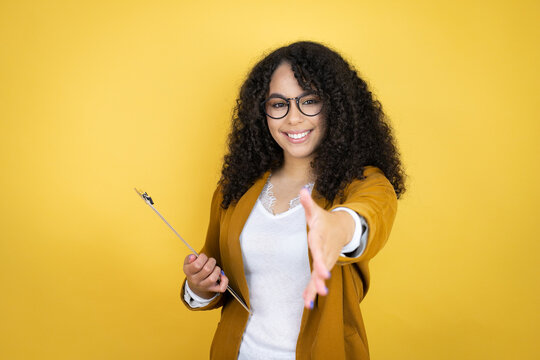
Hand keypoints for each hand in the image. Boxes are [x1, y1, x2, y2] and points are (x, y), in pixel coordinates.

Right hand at [183, 253, 228, 298]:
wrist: (195, 284)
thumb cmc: (194, 270)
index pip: (197, 265)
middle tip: (210, 261)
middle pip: (207, 269)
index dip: (202, 257)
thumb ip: (189, 258)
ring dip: (217, 270)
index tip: (203, 257)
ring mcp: (204, 286)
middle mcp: (195, 281)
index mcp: (189, 272)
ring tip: (214, 268)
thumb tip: (193, 257)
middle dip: (212, 261)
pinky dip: (224, 281)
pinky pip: (221, 288)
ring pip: (213, 278)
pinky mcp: (213, 289)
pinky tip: (221, 275)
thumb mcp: (188, 263)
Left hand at [299, 188, 354, 308]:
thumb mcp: (316, 212)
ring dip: (315, 289)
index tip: (324, 273)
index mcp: (320, 239)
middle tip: (321, 290)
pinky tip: (307, 303)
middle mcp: (325, 252)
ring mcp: (325, 260)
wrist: (342, 228)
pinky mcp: (323, 266)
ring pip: (320, 276)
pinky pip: (317, 279)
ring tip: (310, 303)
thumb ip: (308, 204)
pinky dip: (312, 290)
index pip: (320, 250)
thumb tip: (302, 190)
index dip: (322, 262)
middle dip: (321, 279)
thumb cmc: (324, 221)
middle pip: (322, 267)